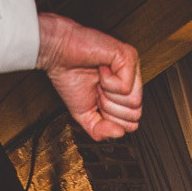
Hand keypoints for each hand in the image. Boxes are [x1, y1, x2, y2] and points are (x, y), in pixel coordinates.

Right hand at [37, 13, 140, 140]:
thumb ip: (101, 131)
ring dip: (108, 95)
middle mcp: (132, 80)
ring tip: (99, 79)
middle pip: (135, 114)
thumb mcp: (85, 116)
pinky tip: (101, 69)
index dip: (110, 119)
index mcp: (125, 94)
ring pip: (134, 102)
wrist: (57, 56)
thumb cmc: (70, 78)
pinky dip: (108, 82)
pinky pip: (126, 87)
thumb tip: (119, 134)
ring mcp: (132, 68)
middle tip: (97, 89)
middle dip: (110, 108)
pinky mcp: (128, 57)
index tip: (96, 101)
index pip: (131, 123)